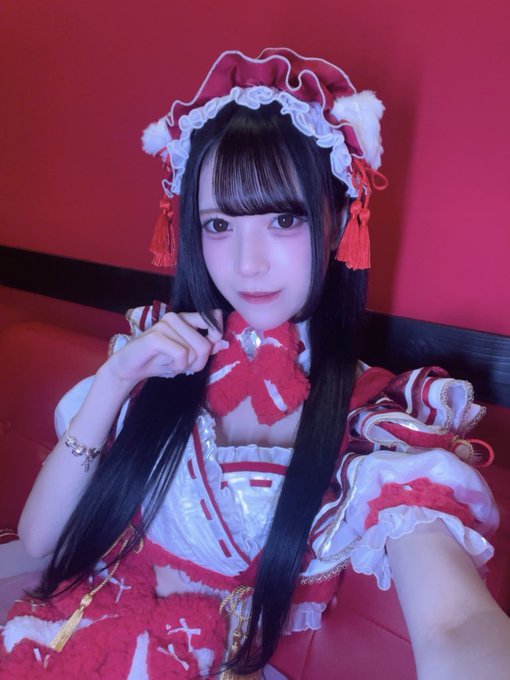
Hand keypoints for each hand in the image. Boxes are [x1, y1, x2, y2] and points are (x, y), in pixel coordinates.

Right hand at [102, 310, 226, 388]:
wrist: (130, 368)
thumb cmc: (160, 360)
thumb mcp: (187, 356)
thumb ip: (205, 347)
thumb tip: (224, 343)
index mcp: (185, 318)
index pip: (212, 317)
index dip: (216, 336)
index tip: (205, 352)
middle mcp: (175, 317)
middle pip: (206, 345)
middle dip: (198, 363)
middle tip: (184, 366)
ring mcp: (164, 325)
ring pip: (194, 351)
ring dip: (186, 366)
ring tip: (173, 365)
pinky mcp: (156, 336)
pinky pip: (182, 355)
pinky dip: (178, 367)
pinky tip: (168, 366)